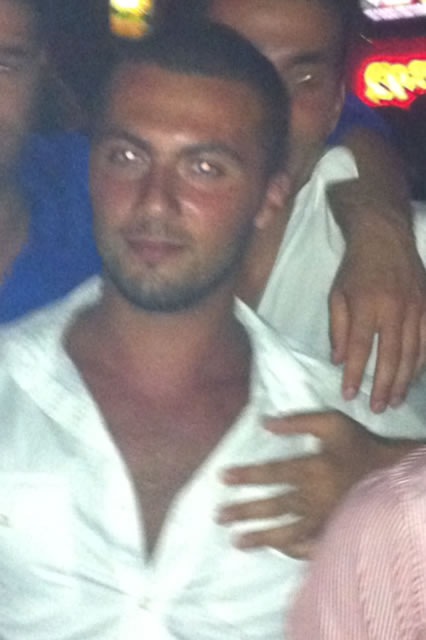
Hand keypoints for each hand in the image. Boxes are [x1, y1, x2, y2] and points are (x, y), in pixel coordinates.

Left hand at [217, 412, 414, 558]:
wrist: (392, 473)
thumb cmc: (359, 446)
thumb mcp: (331, 423)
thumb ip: (298, 422)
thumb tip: (265, 422)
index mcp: (311, 469)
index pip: (271, 473)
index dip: (245, 475)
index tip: (222, 478)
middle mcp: (314, 498)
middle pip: (273, 507)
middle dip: (244, 511)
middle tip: (219, 516)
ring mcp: (324, 520)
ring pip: (286, 532)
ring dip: (260, 537)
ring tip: (237, 541)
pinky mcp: (334, 532)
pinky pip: (309, 546)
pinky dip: (292, 550)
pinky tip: (277, 550)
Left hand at [329, 226, 425, 412]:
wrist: (384, 238)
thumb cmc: (355, 269)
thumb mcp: (337, 295)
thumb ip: (338, 329)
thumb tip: (339, 361)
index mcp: (367, 305)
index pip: (360, 348)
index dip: (355, 374)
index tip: (349, 395)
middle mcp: (394, 309)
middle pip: (391, 356)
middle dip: (384, 386)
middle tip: (378, 408)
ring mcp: (416, 307)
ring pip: (413, 352)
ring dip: (405, 380)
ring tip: (397, 400)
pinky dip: (423, 362)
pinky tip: (416, 378)